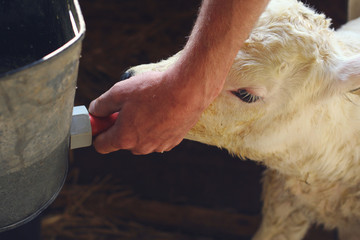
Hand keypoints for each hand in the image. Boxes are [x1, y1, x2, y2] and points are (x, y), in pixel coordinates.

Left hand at [89, 70, 204, 153]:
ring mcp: (158, 146)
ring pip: (142, 140)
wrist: (188, 90)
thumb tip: (95, 111)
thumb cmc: (153, 90)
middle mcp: (141, 147)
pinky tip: (162, 111)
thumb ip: (101, 104)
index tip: (102, 121)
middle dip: (121, 127)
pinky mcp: (173, 141)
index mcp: (124, 138)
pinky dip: (157, 127)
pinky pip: (158, 137)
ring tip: (149, 106)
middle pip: (123, 142)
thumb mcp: (119, 91)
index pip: (101, 146)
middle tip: (128, 107)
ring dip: (141, 127)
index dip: (98, 132)